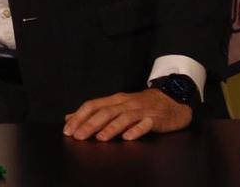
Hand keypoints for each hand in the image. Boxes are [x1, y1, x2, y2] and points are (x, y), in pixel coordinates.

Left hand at [62, 88, 191, 140]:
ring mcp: (140, 110)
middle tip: (78, 136)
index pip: (92, 105)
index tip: (68, 130)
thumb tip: (71, 117)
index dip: (79, 117)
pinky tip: (128, 137)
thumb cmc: (140, 105)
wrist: (170, 100)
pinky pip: (145, 124)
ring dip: (110, 128)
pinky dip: (136, 130)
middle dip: (90, 124)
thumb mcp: (116, 105)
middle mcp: (125, 103)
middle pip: (105, 112)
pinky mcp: (155, 118)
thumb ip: (94, 111)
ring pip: (123, 117)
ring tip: (100, 138)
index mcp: (114, 100)